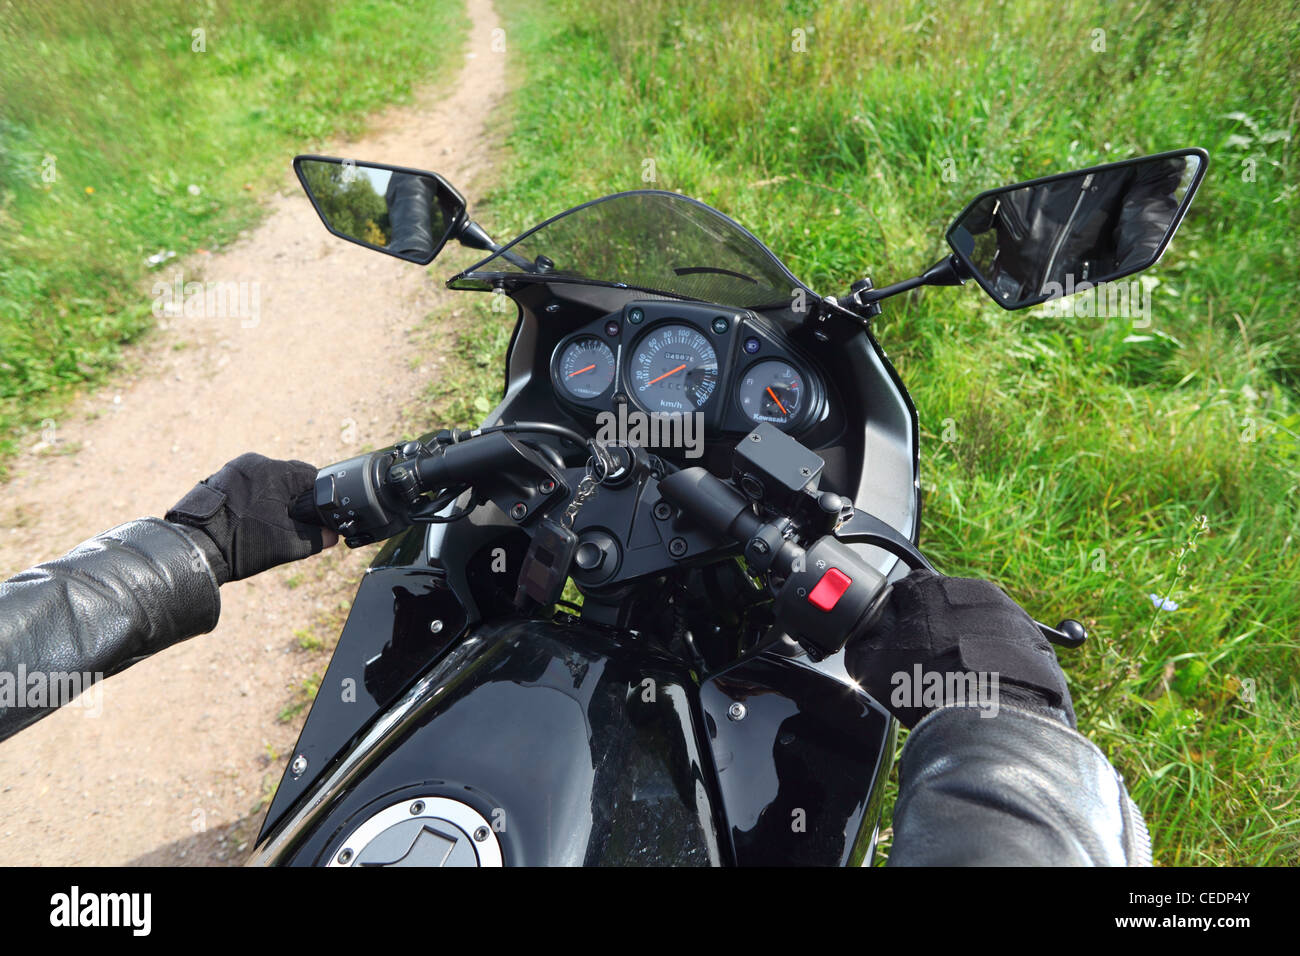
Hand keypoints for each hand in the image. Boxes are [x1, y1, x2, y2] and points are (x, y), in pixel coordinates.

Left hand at [166, 453, 335, 582]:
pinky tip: (251, 519)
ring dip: (274, 497)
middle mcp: (253, 462)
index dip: (319, 496)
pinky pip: (247, 484)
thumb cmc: (240, 544)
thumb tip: (332, 536)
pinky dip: (254, 498)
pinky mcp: (218, 479)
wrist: (193, 550)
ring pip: (266, 480)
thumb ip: (317, 538)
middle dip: (296, 498)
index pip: (310, 475)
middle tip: (296, 521)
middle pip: (288, 476)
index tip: (318, 514)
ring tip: (271, 522)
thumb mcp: (286, 544)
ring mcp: (232, 469)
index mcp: (274, 471)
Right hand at [844, 569, 1074, 728]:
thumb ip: (863, 639)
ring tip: (961, 679)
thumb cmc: (931, 687)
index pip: (904, 592)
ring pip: (978, 622)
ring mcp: (1006, 610)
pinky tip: (988, 685)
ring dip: (969, 642)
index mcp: (927, 588)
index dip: (898, 620)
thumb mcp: (871, 665)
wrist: (994, 716)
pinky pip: (1008, 643)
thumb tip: (863, 634)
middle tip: (930, 666)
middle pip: (944, 606)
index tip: (900, 644)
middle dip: (937, 629)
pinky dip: (998, 658)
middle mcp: (969, 589)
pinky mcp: (1034, 635)